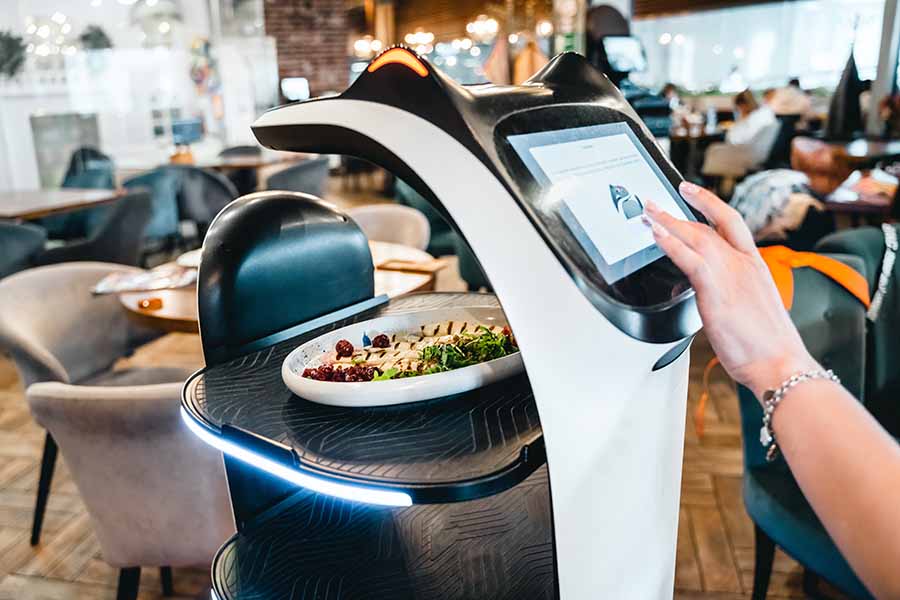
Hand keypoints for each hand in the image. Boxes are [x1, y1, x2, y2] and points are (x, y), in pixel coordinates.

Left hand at [644, 181, 817, 399]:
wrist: (780, 364)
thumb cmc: (767, 345)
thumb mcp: (752, 308)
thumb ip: (731, 292)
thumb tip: (712, 294)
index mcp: (754, 265)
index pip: (730, 221)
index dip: (708, 202)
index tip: (690, 191)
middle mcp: (743, 263)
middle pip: (706, 227)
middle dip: (677, 212)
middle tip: (653, 204)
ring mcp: (731, 275)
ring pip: (695, 237)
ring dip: (667, 222)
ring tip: (647, 213)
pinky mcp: (717, 291)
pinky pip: (689, 259)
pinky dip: (670, 244)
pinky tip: (655, 235)